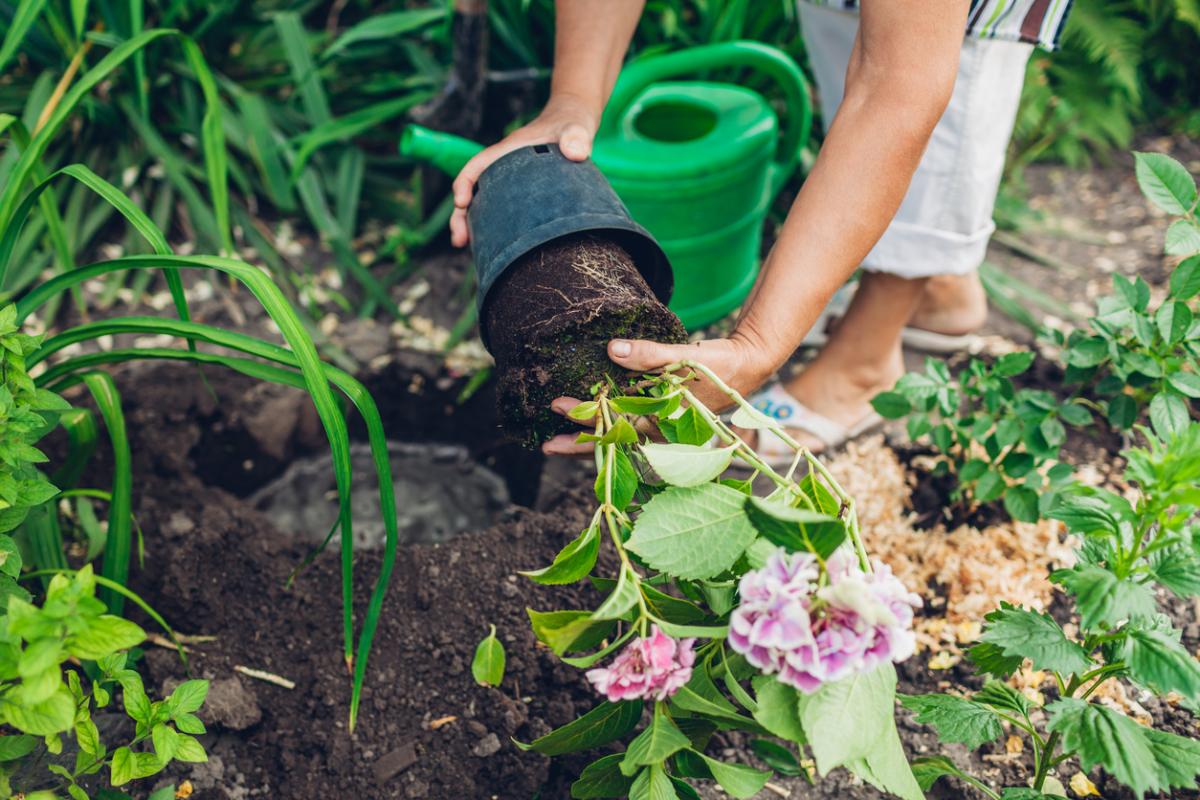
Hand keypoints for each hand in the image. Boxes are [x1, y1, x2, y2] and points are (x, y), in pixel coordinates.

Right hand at [450, 93, 599, 246]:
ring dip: (473, 225)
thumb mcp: (576, 125)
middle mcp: (505, 166)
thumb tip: (576, 152)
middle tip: (459, 240)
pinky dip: (495, 228)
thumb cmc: (572, 120)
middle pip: (474, 191)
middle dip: (461, 215)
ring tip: (465, 247)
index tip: (462, 202)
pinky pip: (503, 210)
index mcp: (509, 151)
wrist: (576, 120)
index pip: (478, 166)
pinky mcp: (524, 193)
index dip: (465, 183)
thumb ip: (577, 136)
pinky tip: (496, 248)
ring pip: (485, 204)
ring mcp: (512, 180)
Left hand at [542, 334, 771, 455]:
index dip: (586, 421)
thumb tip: (611, 350)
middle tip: (546, 443)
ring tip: (557, 442)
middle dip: (580, 442)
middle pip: (615, 443)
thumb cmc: (719, 365)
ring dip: (590, 439)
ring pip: (620, 440)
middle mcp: (661, 432)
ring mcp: (661, 428)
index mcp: (665, 422)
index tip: (559, 408)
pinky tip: (588, 425)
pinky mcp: (661, 419)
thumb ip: (650, 354)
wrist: (746, 366)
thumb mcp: (685, 357)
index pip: (618, 428)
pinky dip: (608, 428)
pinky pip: (629, 428)